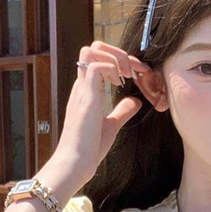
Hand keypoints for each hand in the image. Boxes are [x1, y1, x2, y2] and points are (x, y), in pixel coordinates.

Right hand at [52, 41, 150, 188]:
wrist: (75, 164)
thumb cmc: (89, 149)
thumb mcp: (111, 126)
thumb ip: (122, 112)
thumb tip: (135, 102)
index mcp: (86, 91)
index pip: (97, 60)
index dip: (118, 60)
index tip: (135, 73)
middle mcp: (83, 86)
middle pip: (93, 47)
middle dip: (117, 52)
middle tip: (133, 70)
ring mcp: (83, 89)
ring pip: (93, 49)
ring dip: (115, 57)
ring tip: (126, 76)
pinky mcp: (87, 97)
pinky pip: (97, 66)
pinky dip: (112, 69)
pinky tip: (119, 84)